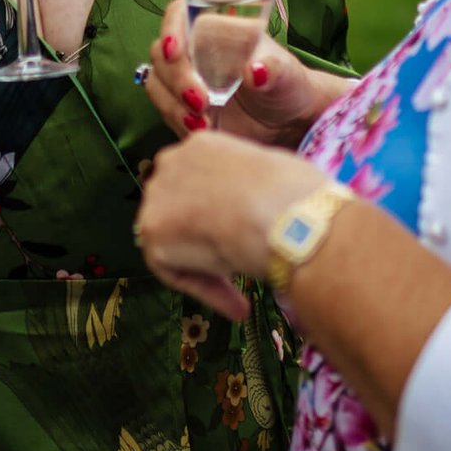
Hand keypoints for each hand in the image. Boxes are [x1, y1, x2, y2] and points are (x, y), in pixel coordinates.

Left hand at [135, 130, 327, 319]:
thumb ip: (253, 186)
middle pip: (179, 209)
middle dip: (205, 240)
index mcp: (203, 144)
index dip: (220, 216)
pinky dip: (205, 289)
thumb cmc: (298, 197)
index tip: (244, 239)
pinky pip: (176, 270)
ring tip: (241, 298)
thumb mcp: (276, 175)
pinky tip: (237, 306)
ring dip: (206, 269)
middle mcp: (172, 162)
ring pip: (175, 242)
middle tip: (237, 268)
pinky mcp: (152, 232)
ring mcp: (157, 196)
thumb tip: (261, 203)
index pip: (201, 184)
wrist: (289, 219)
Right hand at [140, 0, 332, 145]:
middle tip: (203, 102)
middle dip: (176, 79)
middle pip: (161, 54)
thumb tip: (254, 72)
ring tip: (203, 124)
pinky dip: (178, 122)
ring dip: (173, 105)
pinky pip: (165, 113)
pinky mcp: (182, 110)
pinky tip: (202, 131)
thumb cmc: (288, 86)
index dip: (170, 29)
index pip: (179, 15)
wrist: (289, 124)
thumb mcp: (287, 75)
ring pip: (157, 85)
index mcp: (214, 31)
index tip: (175, 52)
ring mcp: (184, 82)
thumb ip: (273, 70)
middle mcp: (194, 53)